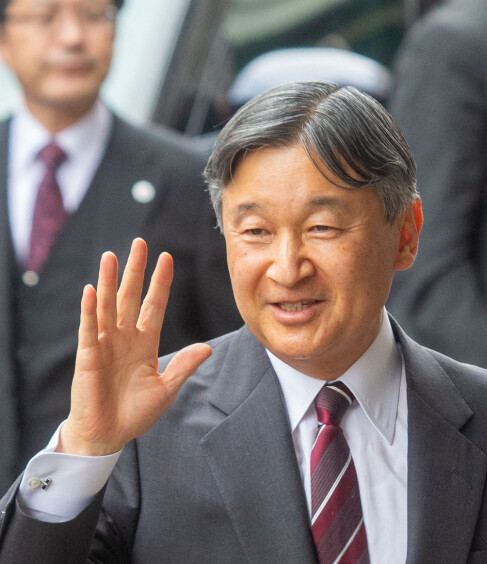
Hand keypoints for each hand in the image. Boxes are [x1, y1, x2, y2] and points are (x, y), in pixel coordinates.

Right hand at [58, 238, 211, 455]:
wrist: (109, 435)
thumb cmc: (136, 413)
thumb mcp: (166, 388)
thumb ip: (184, 366)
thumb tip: (208, 347)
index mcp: (145, 343)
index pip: (154, 304)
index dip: (160, 282)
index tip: (167, 258)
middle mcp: (125, 338)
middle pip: (130, 296)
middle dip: (135, 270)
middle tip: (139, 243)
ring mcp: (105, 344)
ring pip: (108, 305)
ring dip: (108, 281)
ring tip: (111, 256)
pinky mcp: (88, 356)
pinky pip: (90, 329)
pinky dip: (90, 310)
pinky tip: (92, 290)